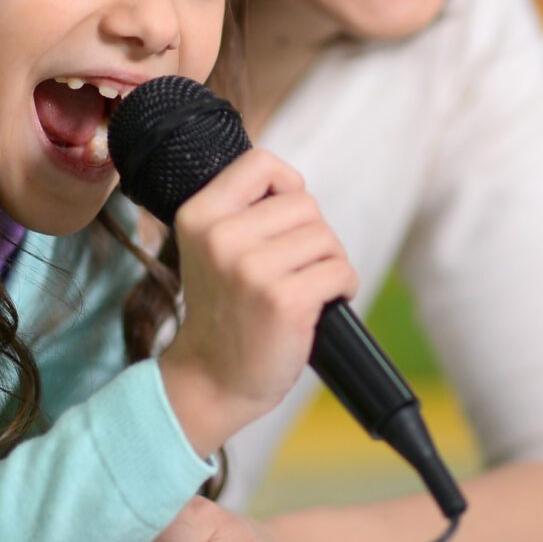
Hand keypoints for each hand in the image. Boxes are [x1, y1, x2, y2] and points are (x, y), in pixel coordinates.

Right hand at [158, 148, 355, 455]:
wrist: (212, 379)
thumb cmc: (225, 311)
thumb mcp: (212, 250)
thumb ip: (244, 212)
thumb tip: (296, 188)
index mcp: (199, 216)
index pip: (260, 162)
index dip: (286, 184)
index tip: (285, 218)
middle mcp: (220, 238)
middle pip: (304, 203)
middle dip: (312, 235)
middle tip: (294, 269)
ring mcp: (252, 270)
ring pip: (326, 237)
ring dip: (328, 263)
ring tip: (305, 288)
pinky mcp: (285, 300)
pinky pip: (341, 271)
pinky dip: (344, 286)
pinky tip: (321, 304)